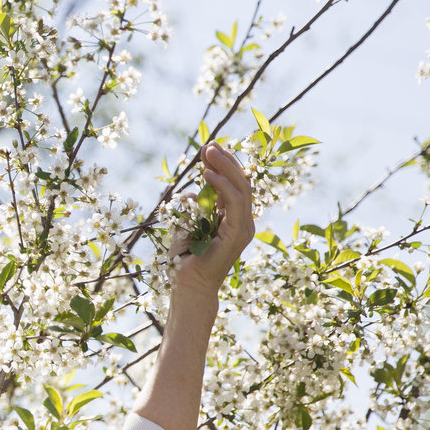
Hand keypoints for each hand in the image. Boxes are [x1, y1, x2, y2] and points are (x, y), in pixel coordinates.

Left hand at [171, 143, 254, 296]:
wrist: (189, 285)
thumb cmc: (185, 259)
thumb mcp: (187, 224)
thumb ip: (192, 209)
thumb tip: (189, 194)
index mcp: (233, 218)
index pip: (234, 185)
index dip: (223, 165)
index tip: (208, 149)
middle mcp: (242, 221)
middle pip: (241, 182)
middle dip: (225, 160)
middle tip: (209, 145)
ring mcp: (243, 227)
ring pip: (241, 188)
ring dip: (224, 167)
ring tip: (208, 152)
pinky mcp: (238, 233)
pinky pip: (233, 202)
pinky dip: (220, 185)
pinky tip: (206, 173)